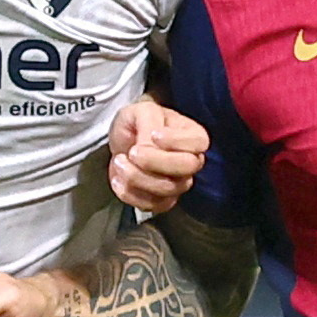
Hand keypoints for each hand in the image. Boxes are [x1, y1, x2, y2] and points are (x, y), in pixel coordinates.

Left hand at [107, 99, 208, 215]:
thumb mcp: (142, 111)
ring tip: (119, 161)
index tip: (154, 135)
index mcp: (193, 136)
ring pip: (168, 189)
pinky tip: (117, 178)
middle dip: (155, 161)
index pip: (199, 142)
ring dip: (137, 177)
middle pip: (186, 168)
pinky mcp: (161, 199)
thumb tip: (151, 146)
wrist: (123, 140)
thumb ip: (150, 123)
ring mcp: (178, 183)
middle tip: (132, 152)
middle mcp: (191, 161)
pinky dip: (130, 194)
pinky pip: (152, 205)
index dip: (176, 141)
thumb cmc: (137, 122)